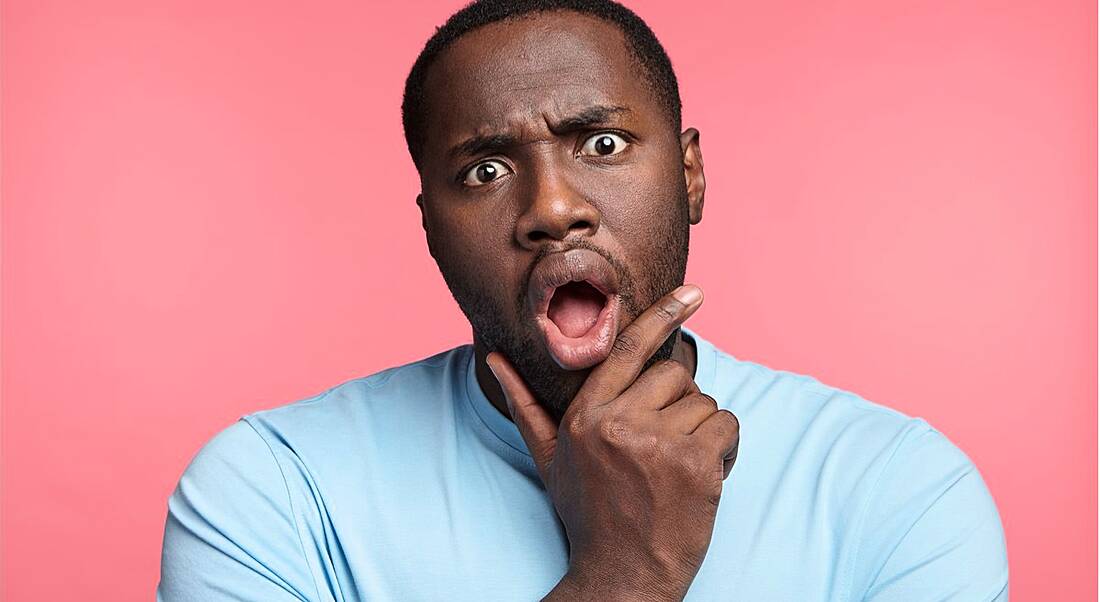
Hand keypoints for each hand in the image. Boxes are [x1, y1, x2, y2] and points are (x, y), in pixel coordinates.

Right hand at [487, 285, 739, 600]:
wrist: (621, 575)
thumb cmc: (587, 513)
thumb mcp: (548, 457)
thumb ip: (524, 404)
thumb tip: (493, 359)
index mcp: (585, 414)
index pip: (628, 347)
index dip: (663, 313)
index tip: (693, 292)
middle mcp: (617, 422)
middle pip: (674, 375)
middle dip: (679, 405)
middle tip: (665, 446)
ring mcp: (657, 442)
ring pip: (705, 402)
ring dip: (702, 431)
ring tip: (678, 469)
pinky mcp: (694, 463)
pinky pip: (726, 426)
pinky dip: (724, 450)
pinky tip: (702, 479)